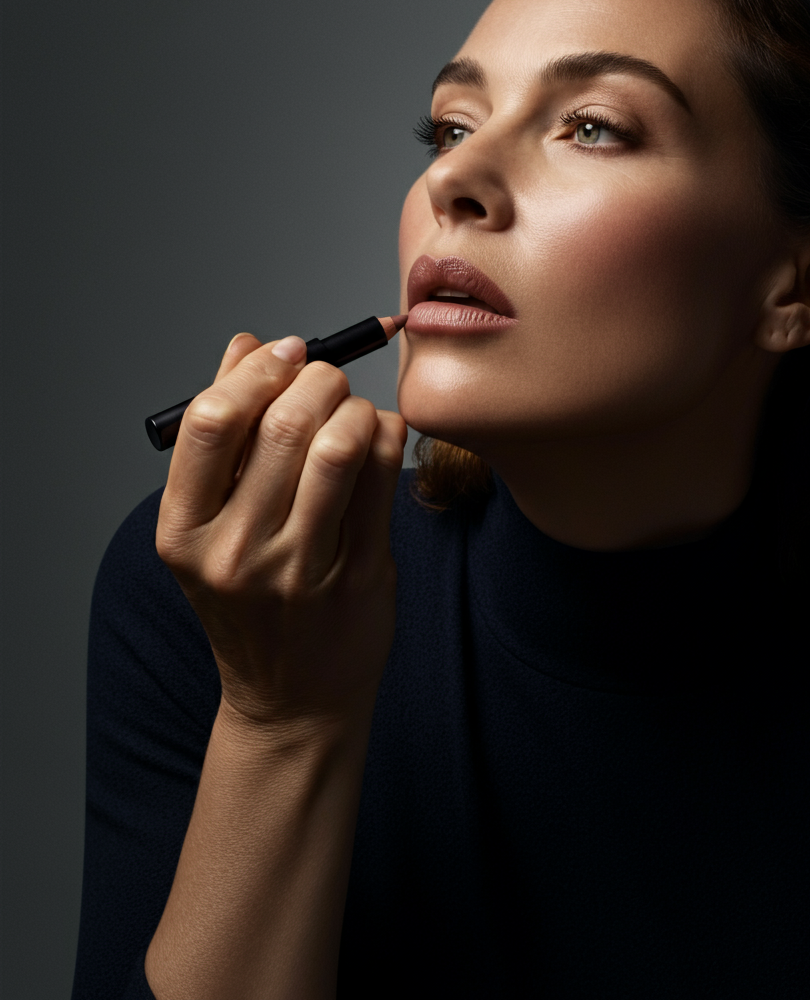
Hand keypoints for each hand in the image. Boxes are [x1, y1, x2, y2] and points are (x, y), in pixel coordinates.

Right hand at [155, 332, 407, 727]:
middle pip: (281, 425)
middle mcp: (236, 552)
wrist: (293, 700)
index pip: (212, 421)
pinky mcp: (360, 576)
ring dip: (356, 407)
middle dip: (317, 380)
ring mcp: (301, 569)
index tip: (284, 352)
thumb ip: (226, 435)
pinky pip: (383, 478)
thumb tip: (245, 344)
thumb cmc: (253, 604)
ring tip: (355, 411)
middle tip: (329, 379)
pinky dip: (389, 436)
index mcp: (184, 532)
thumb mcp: (214, 528)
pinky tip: (384, 436)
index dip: (255, 370)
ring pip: (339, 447)